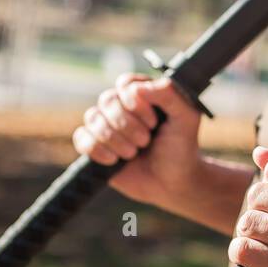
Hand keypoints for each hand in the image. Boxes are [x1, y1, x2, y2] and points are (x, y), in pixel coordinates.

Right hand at [72, 73, 201, 211]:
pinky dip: (96, 149)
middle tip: (146, 141)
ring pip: (92, 117)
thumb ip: (169, 95)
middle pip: (107, 100)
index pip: (126, 84)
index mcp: (144, 94)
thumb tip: (136, 87)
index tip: (153, 122)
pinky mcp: (95, 145)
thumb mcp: (186, 118)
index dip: (135, 102)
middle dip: (127, 124)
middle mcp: (123, 106)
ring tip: (133, 153)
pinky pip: (81, 137)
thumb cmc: (181, 148)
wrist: (172, 183)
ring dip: (114, 138)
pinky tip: (114, 160)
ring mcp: (107, 125)